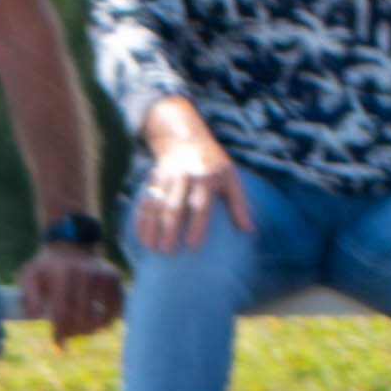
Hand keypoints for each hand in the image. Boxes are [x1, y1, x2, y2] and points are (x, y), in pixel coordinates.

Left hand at [19, 237, 122, 341]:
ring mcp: (102, 276)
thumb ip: (28, 294)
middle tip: (68, 335)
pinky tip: (95, 321)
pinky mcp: (115, 279)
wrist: (71, 246)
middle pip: (82, 318)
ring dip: (90, 330)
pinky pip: (114, 311)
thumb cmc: (48, 268)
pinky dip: (106, 321)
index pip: (63, 312)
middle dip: (73, 333)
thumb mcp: (30, 275)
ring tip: (80, 328)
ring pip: (100, 318)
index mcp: (63, 274)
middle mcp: (85, 274)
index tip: (58, 345)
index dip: (60, 333)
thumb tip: (32, 315)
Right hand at [133, 107, 247, 257]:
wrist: (185, 139)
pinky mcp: (153, 179)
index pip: (200, 204)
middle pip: (174, 205)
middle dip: (169, 228)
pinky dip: (140, 218)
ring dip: (150, 225)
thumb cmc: (213, 165)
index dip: (196, 225)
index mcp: (207, 177)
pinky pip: (144, 200)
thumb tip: (250, 231)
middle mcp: (185, 176)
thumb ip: (239, 204)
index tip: (192, 245)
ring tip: (150, 246)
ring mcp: (166, 177)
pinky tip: (140, 236)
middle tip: (167, 251)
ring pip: (156, 203)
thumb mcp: (231, 177)